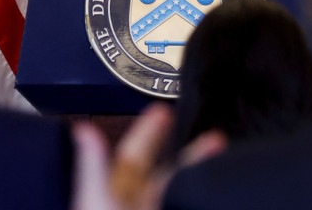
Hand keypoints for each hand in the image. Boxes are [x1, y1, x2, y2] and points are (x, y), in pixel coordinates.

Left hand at [71, 103, 226, 209]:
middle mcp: (139, 209)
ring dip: (204, 184)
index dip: (148, 133)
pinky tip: (225, 200)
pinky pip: (190, 209)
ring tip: (229, 170)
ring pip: (184, 199)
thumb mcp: (96, 202)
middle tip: (216, 138)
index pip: (134, 157)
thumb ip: (94, 169)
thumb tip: (82, 129)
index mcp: (117, 197)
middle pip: (168, 178)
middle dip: (192, 157)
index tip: (161, 112)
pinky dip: (208, 205)